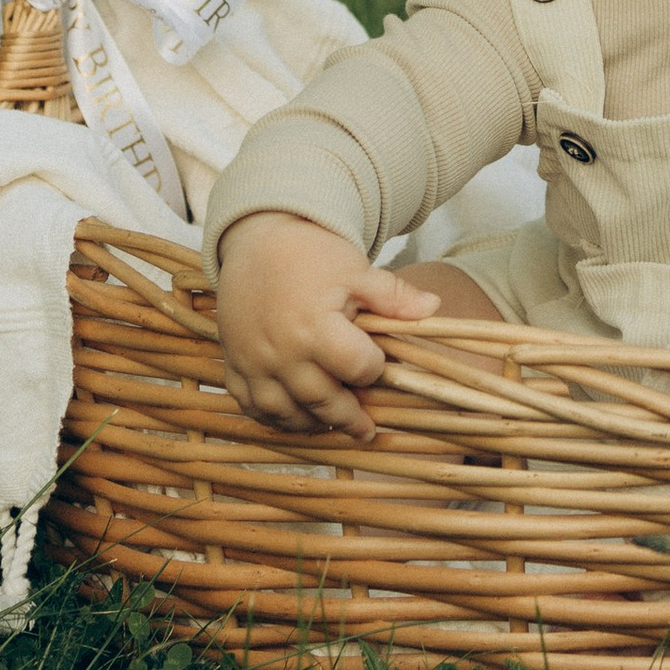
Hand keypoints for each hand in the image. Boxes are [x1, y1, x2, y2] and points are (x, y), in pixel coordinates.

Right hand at [212, 211, 438, 439]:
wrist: (256, 240)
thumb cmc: (311, 254)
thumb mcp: (356, 269)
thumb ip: (393, 295)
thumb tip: (434, 307)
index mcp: (316, 325)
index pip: (357, 367)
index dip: (373, 369)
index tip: (376, 363)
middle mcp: (282, 350)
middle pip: (323, 400)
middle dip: (349, 416)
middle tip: (366, 428)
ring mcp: (254, 361)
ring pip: (285, 413)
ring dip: (312, 424)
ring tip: (331, 424)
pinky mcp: (234, 364)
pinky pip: (252, 406)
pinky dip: (273, 418)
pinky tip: (294, 416)